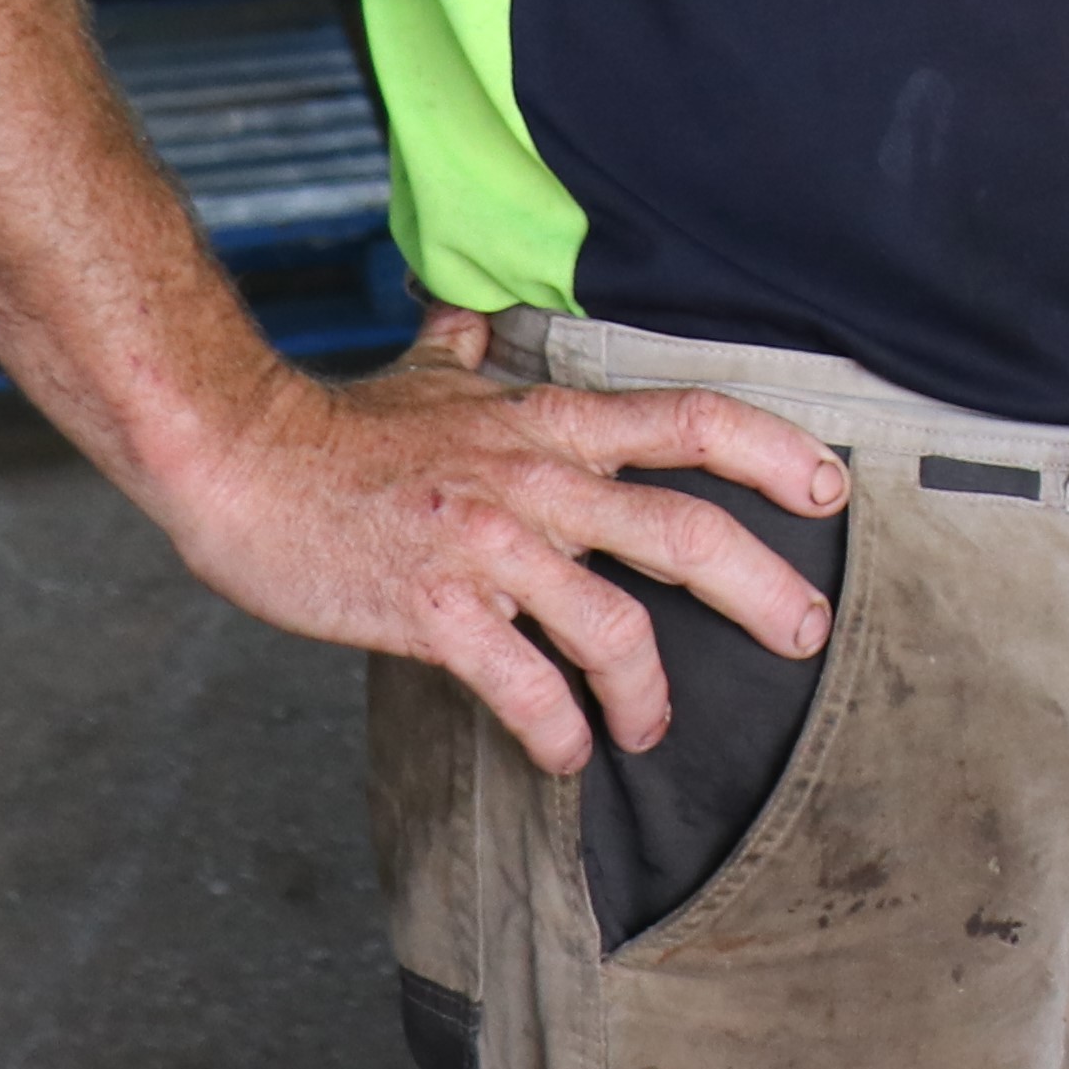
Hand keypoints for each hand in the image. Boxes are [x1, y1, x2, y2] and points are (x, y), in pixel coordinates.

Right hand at [145, 306, 845, 780]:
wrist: (239, 461)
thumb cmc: (336, 430)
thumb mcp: (426, 375)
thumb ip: (467, 350)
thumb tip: (474, 315)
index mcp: (550, 426)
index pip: (690, 421)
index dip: (773, 451)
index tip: (829, 489)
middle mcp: (537, 482)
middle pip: (682, 529)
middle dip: (759, 586)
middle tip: (805, 631)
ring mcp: (490, 548)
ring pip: (612, 622)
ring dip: (648, 687)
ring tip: (651, 728)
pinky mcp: (436, 609)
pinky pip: (522, 681)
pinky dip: (556, 725)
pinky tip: (568, 752)